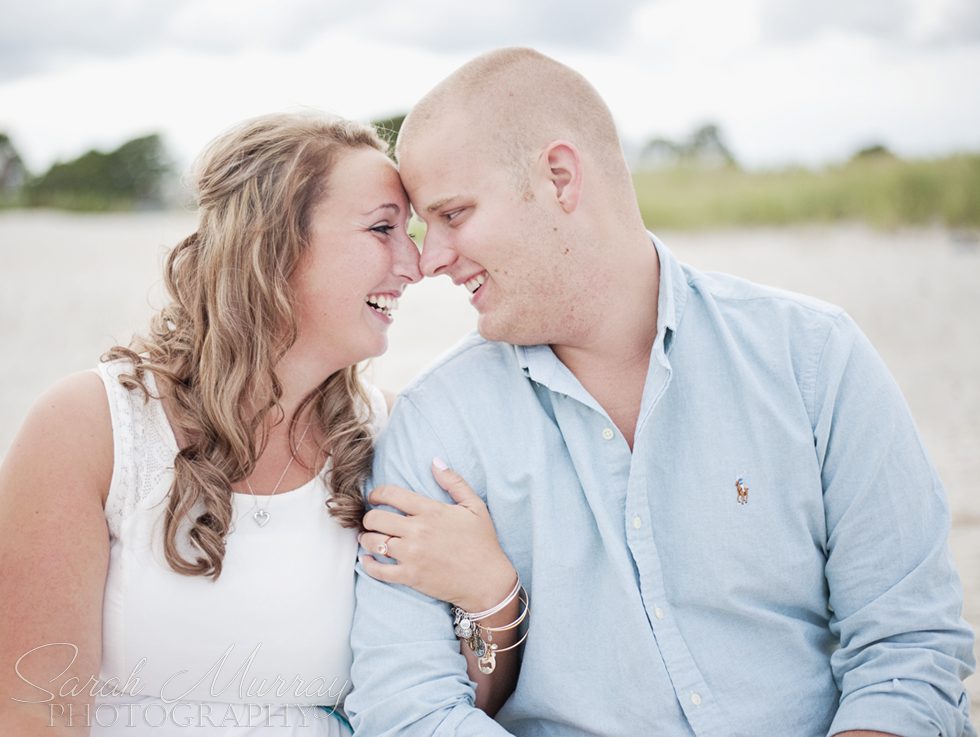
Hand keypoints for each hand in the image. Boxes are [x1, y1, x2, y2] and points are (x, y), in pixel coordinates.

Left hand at [360, 458, 516, 611]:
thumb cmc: (482, 542)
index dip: (377, 493)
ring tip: (369, 538)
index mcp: (431, 511)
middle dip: (369, 517)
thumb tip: (435, 461)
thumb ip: (454, 481)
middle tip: (372, 520)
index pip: (392, 494)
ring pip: (373, 542)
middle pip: (376, 518)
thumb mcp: (475, 506)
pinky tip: (369, 560)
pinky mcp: (410, 576)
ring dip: (367, 539)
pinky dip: (368, 564)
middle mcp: (418, 531)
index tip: (374, 497)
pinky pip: (378, 570)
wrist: (488, 581)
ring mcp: (412, 554)